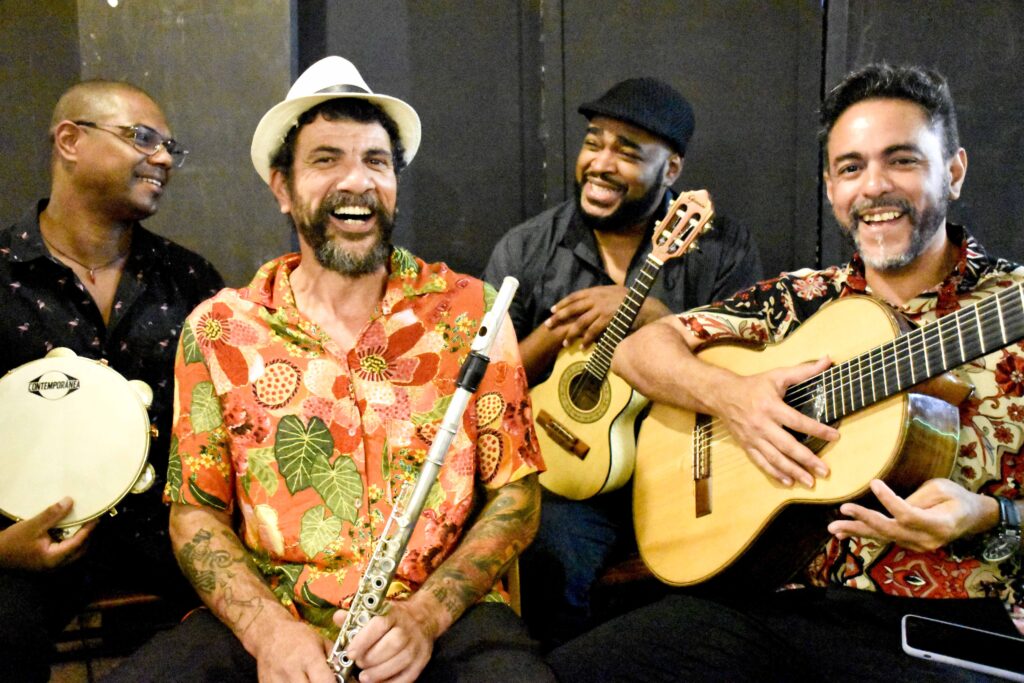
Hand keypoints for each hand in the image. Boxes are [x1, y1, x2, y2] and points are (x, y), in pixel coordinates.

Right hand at [0, 497, 95, 569]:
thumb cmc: (11, 543)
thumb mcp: (32, 526)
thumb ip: (52, 515)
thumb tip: (70, 501)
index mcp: (55, 559)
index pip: (79, 543)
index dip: (89, 529)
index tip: (97, 516)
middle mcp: (56, 565)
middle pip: (80, 550)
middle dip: (87, 535)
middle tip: (92, 519)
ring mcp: (51, 564)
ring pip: (73, 551)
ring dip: (79, 538)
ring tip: (83, 522)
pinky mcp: (47, 560)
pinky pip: (64, 550)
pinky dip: (69, 540)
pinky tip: (68, 529)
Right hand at [252, 618, 333, 682]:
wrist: (268, 634)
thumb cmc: (297, 637)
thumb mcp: (321, 642)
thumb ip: (335, 661)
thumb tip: (349, 679)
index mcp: (308, 657)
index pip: (325, 682)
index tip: (337, 681)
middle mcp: (291, 671)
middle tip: (324, 681)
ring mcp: (277, 681)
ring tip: (311, 680)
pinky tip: (299, 681)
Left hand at [334, 598, 437, 682]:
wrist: (423, 618)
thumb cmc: (393, 618)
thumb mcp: (376, 611)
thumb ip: (355, 616)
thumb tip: (338, 617)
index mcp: (394, 613)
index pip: (380, 624)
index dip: (363, 640)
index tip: (350, 653)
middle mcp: (408, 628)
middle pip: (393, 643)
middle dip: (372, 658)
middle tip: (358, 665)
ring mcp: (417, 644)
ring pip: (402, 660)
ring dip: (381, 672)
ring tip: (365, 678)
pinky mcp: (422, 659)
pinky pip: (410, 674)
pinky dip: (394, 682)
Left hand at [547, 286, 668, 347]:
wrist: (644, 305)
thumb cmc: (631, 299)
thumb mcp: (614, 292)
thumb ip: (601, 295)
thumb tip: (592, 299)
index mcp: (597, 291)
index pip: (575, 296)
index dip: (562, 303)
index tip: (552, 310)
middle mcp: (596, 299)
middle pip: (572, 309)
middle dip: (559, 317)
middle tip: (548, 325)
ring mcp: (601, 309)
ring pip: (580, 322)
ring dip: (571, 334)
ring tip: (565, 343)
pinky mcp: (607, 320)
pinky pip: (592, 332)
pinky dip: (586, 340)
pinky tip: (582, 347)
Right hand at [715, 357, 838, 486]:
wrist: (722, 395)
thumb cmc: (754, 385)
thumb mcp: (777, 375)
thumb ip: (804, 371)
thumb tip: (827, 360)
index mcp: (770, 407)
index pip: (798, 421)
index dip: (817, 429)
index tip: (835, 436)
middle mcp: (761, 424)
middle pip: (787, 446)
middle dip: (807, 460)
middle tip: (825, 471)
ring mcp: (753, 437)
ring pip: (775, 459)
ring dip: (793, 472)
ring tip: (810, 482)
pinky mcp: (747, 445)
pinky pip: (761, 463)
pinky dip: (775, 474)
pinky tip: (788, 482)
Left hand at [828, 478, 994, 551]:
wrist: (972, 517)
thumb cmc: (957, 497)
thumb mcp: (941, 489)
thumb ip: (917, 498)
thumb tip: (891, 503)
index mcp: (940, 524)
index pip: (908, 515)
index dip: (889, 500)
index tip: (874, 483)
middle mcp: (926, 539)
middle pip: (891, 530)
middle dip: (865, 520)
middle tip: (842, 511)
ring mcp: (917, 545)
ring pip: (883, 537)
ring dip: (857, 531)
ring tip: (834, 527)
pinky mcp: (909, 543)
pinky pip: (884, 538)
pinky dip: (864, 533)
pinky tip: (843, 533)